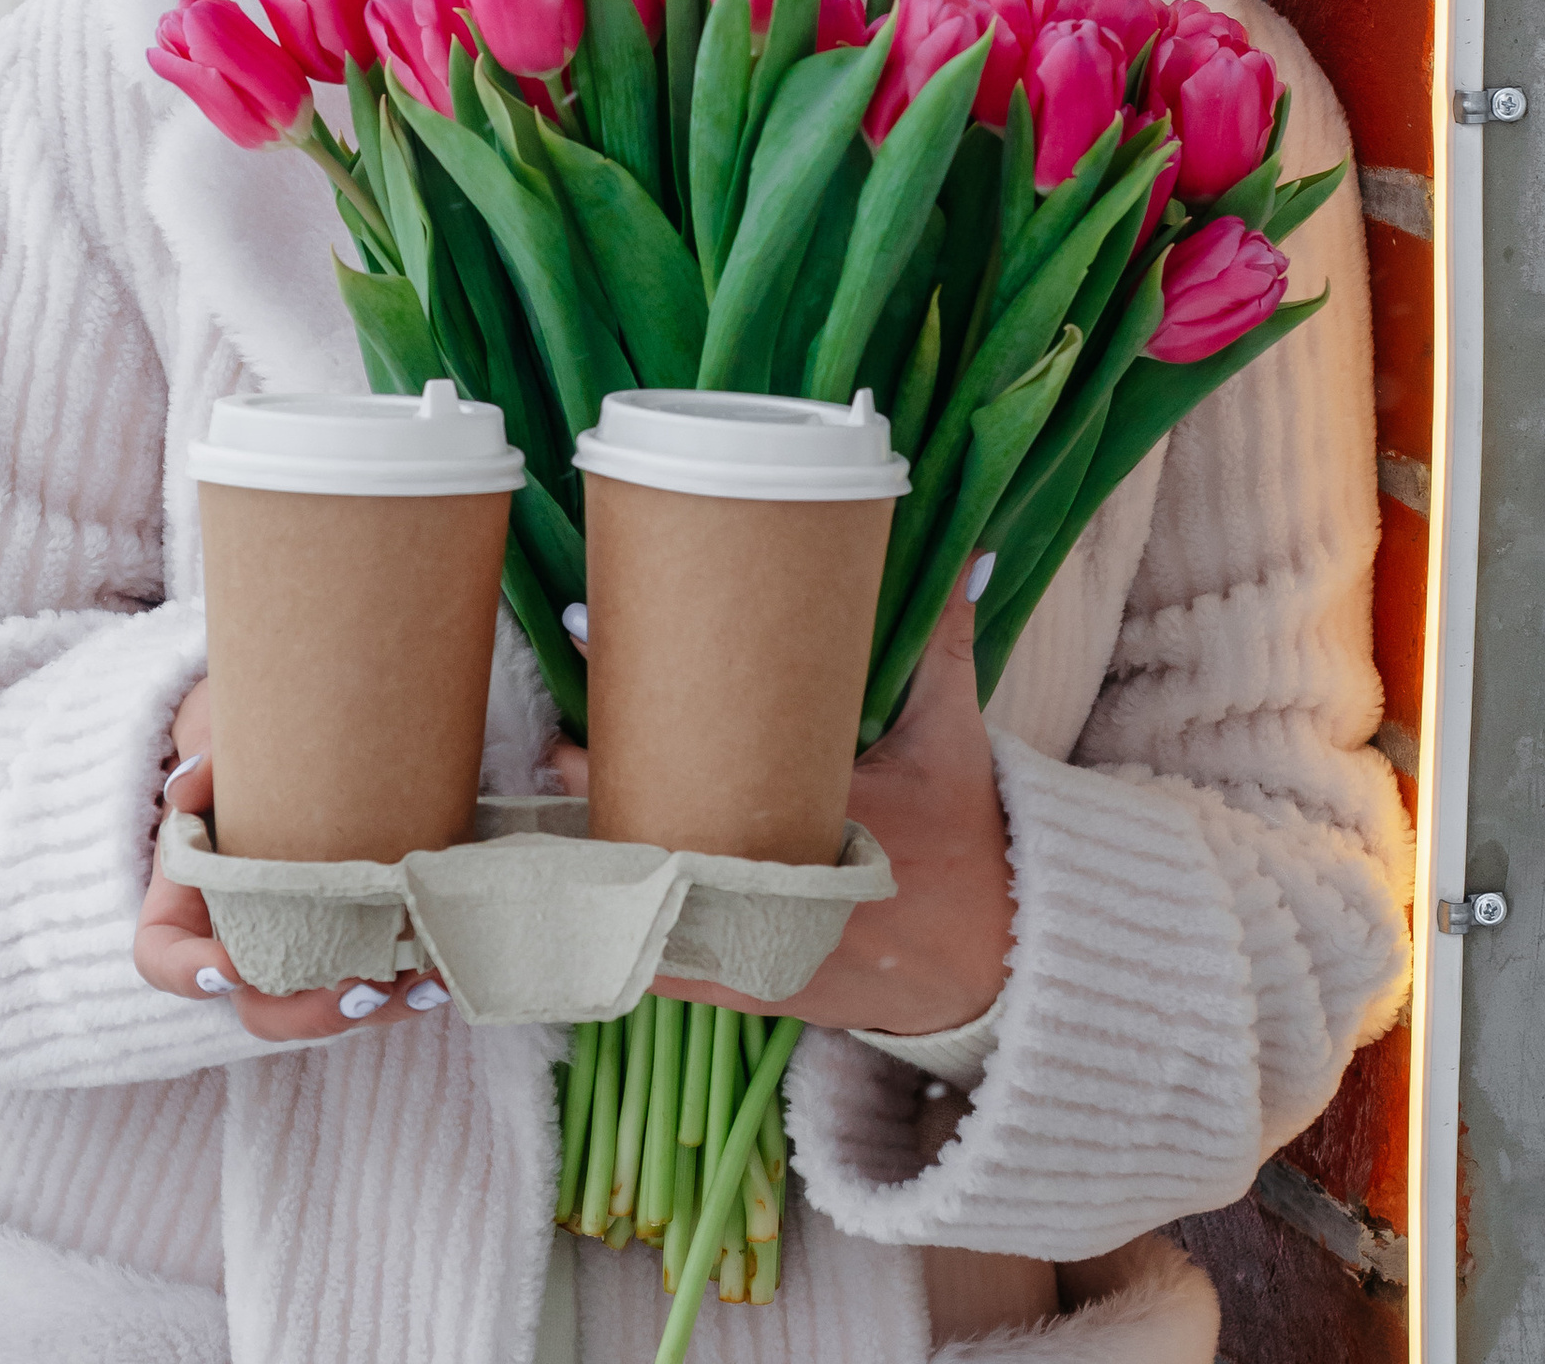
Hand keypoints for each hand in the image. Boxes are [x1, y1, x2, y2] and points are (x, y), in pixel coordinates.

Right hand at [134, 676, 448, 1041]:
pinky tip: (444, 974)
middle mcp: (242, 944)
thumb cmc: (248, 761)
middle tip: (357, 991)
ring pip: (327, 1007)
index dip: (189, 973)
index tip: (230, 967)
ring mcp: (302, 954)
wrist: (298, 755)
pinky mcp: (356, 947)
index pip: (163, 957)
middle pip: (259, 1008)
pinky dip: (411, 988)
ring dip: (377, 1009)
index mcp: (187, 906)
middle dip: (308, 1012)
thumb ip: (204, 764)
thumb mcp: (220, 750)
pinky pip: (378, 986)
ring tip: (420, 986)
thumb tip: (187, 785)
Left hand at [545, 567, 1011, 1036]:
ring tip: (542, 823)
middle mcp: (793, 886)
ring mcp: (768, 947)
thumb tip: (971, 552)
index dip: (652, 724)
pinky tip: (568, 911)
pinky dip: (619, 941)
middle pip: (671, 839)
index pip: (726, 765)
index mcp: (836, 811)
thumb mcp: (957, 736)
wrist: (1002, 958)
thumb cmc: (970, 836)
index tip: (591, 673)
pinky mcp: (755, 990)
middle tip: (554, 748)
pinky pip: (666, 972)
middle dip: (605, 795)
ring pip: (656, 914)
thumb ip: (946, 643)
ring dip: (601, 870)